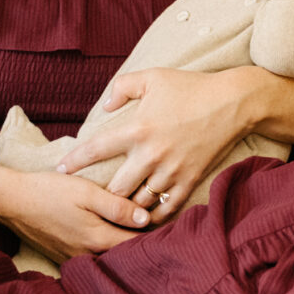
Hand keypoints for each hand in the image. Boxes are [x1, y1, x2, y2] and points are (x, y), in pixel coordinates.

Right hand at [0, 166, 146, 259]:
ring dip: (121, 248)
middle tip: (160, 232)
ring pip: (106, 257)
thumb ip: (116, 207)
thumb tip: (145, 220)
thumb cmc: (49, 191)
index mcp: (97, 239)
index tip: (171, 228)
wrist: (10, 200)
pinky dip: (102, 249)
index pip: (136, 246)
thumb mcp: (86, 192)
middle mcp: (87, 255)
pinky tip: (107, 236)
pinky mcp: (62, 255)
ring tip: (138, 234)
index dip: (155, 238)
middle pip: (123, 255)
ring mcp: (73, 258)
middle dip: (141, 245)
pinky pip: (90, 257)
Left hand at [61, 66, 258, 218]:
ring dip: (127, 208)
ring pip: (139, 203)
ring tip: (119, 211)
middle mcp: (150, 155)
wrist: (233, 103)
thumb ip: (122, 87)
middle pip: (115, 189)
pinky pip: (166, 208)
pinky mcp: (189, 180)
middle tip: (95, 197)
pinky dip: (153, 216)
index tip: (60, 171)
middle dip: (103, 195)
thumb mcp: (153, 77)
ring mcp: (171, 171)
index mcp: (137, 129)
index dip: (74, 162)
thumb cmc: (191, 87)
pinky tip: (145, 217)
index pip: (96, 150)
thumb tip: (105, 106)